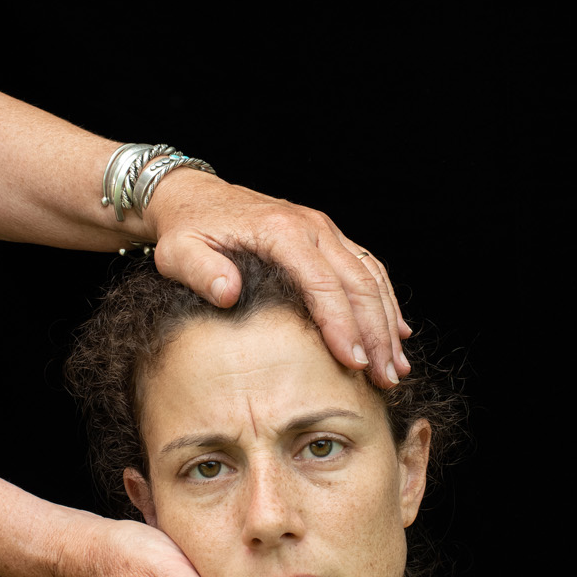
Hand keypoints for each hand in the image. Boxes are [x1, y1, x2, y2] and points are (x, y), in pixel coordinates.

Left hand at [145, 168, 411, 387]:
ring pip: (371, 277)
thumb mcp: (178, 253)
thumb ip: (201, 272)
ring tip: (396, 366)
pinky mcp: (329, 239)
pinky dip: (386, 301)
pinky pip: (368, 269)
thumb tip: (229, 294)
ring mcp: (325, 231)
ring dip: (388, 322)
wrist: (194, 198)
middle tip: (385, 377)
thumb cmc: (187, 230)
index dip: (342, 326)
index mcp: (281, 232)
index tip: (354, 363)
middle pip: (359, 283)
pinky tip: (397, 333)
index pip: (323, 284)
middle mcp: (312, 227)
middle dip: (376, 334)